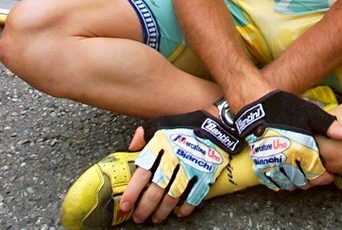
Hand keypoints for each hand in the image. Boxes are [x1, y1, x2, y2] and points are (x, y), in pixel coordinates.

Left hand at [120, 111, 241, 222]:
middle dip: (145, 207)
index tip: (125, 205)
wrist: (216, 123)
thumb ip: (145, 133)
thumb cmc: (186, 124)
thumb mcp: (163, 122)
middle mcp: (173, 159)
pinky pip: (194, 196)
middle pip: (156, 190)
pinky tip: (179, 213)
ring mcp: (189, 168)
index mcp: (161, 146)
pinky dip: (186, 207)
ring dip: (162, 211)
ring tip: (156, 218)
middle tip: (138, 217)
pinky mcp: (205, 174)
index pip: (142, 173)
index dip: (132, 192)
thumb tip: (132, 147)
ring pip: (172, 197)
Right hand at [235, 90, 341, 190]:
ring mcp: (272, 164)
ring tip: (304, 175)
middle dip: (312, 180)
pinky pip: (273, 182)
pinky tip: (288, 175)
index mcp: (300, 149)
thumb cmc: (285, 109)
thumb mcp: (309, 113)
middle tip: (317, 174)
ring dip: (298, 182)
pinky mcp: (261, 165)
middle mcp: (286, 161)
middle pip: (302, 182)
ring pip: (288, 183)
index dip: (324, 177)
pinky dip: (282, 182)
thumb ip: (329, 126)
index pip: (316, 174)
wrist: (257, 107)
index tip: (329, 175)